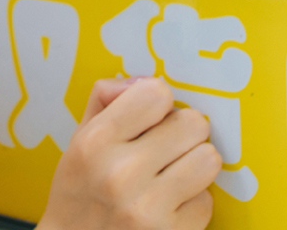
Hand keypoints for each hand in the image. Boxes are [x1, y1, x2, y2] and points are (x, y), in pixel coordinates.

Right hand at [36, 77, 219, 229]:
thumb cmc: (79, 193)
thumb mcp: (78, 140)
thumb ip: (107, 99)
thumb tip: (146, 79)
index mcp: (95, 142)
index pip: (157, 93)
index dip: (159, 103)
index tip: (151, 118)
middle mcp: (121, 173)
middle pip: (193, 123)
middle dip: (182, 134)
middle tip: (165, 149)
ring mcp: (148, 207)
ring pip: (208, 158)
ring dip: (194, 166)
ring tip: (171, 176)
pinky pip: (207, 201)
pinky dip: (192, 203)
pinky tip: (168, 207)